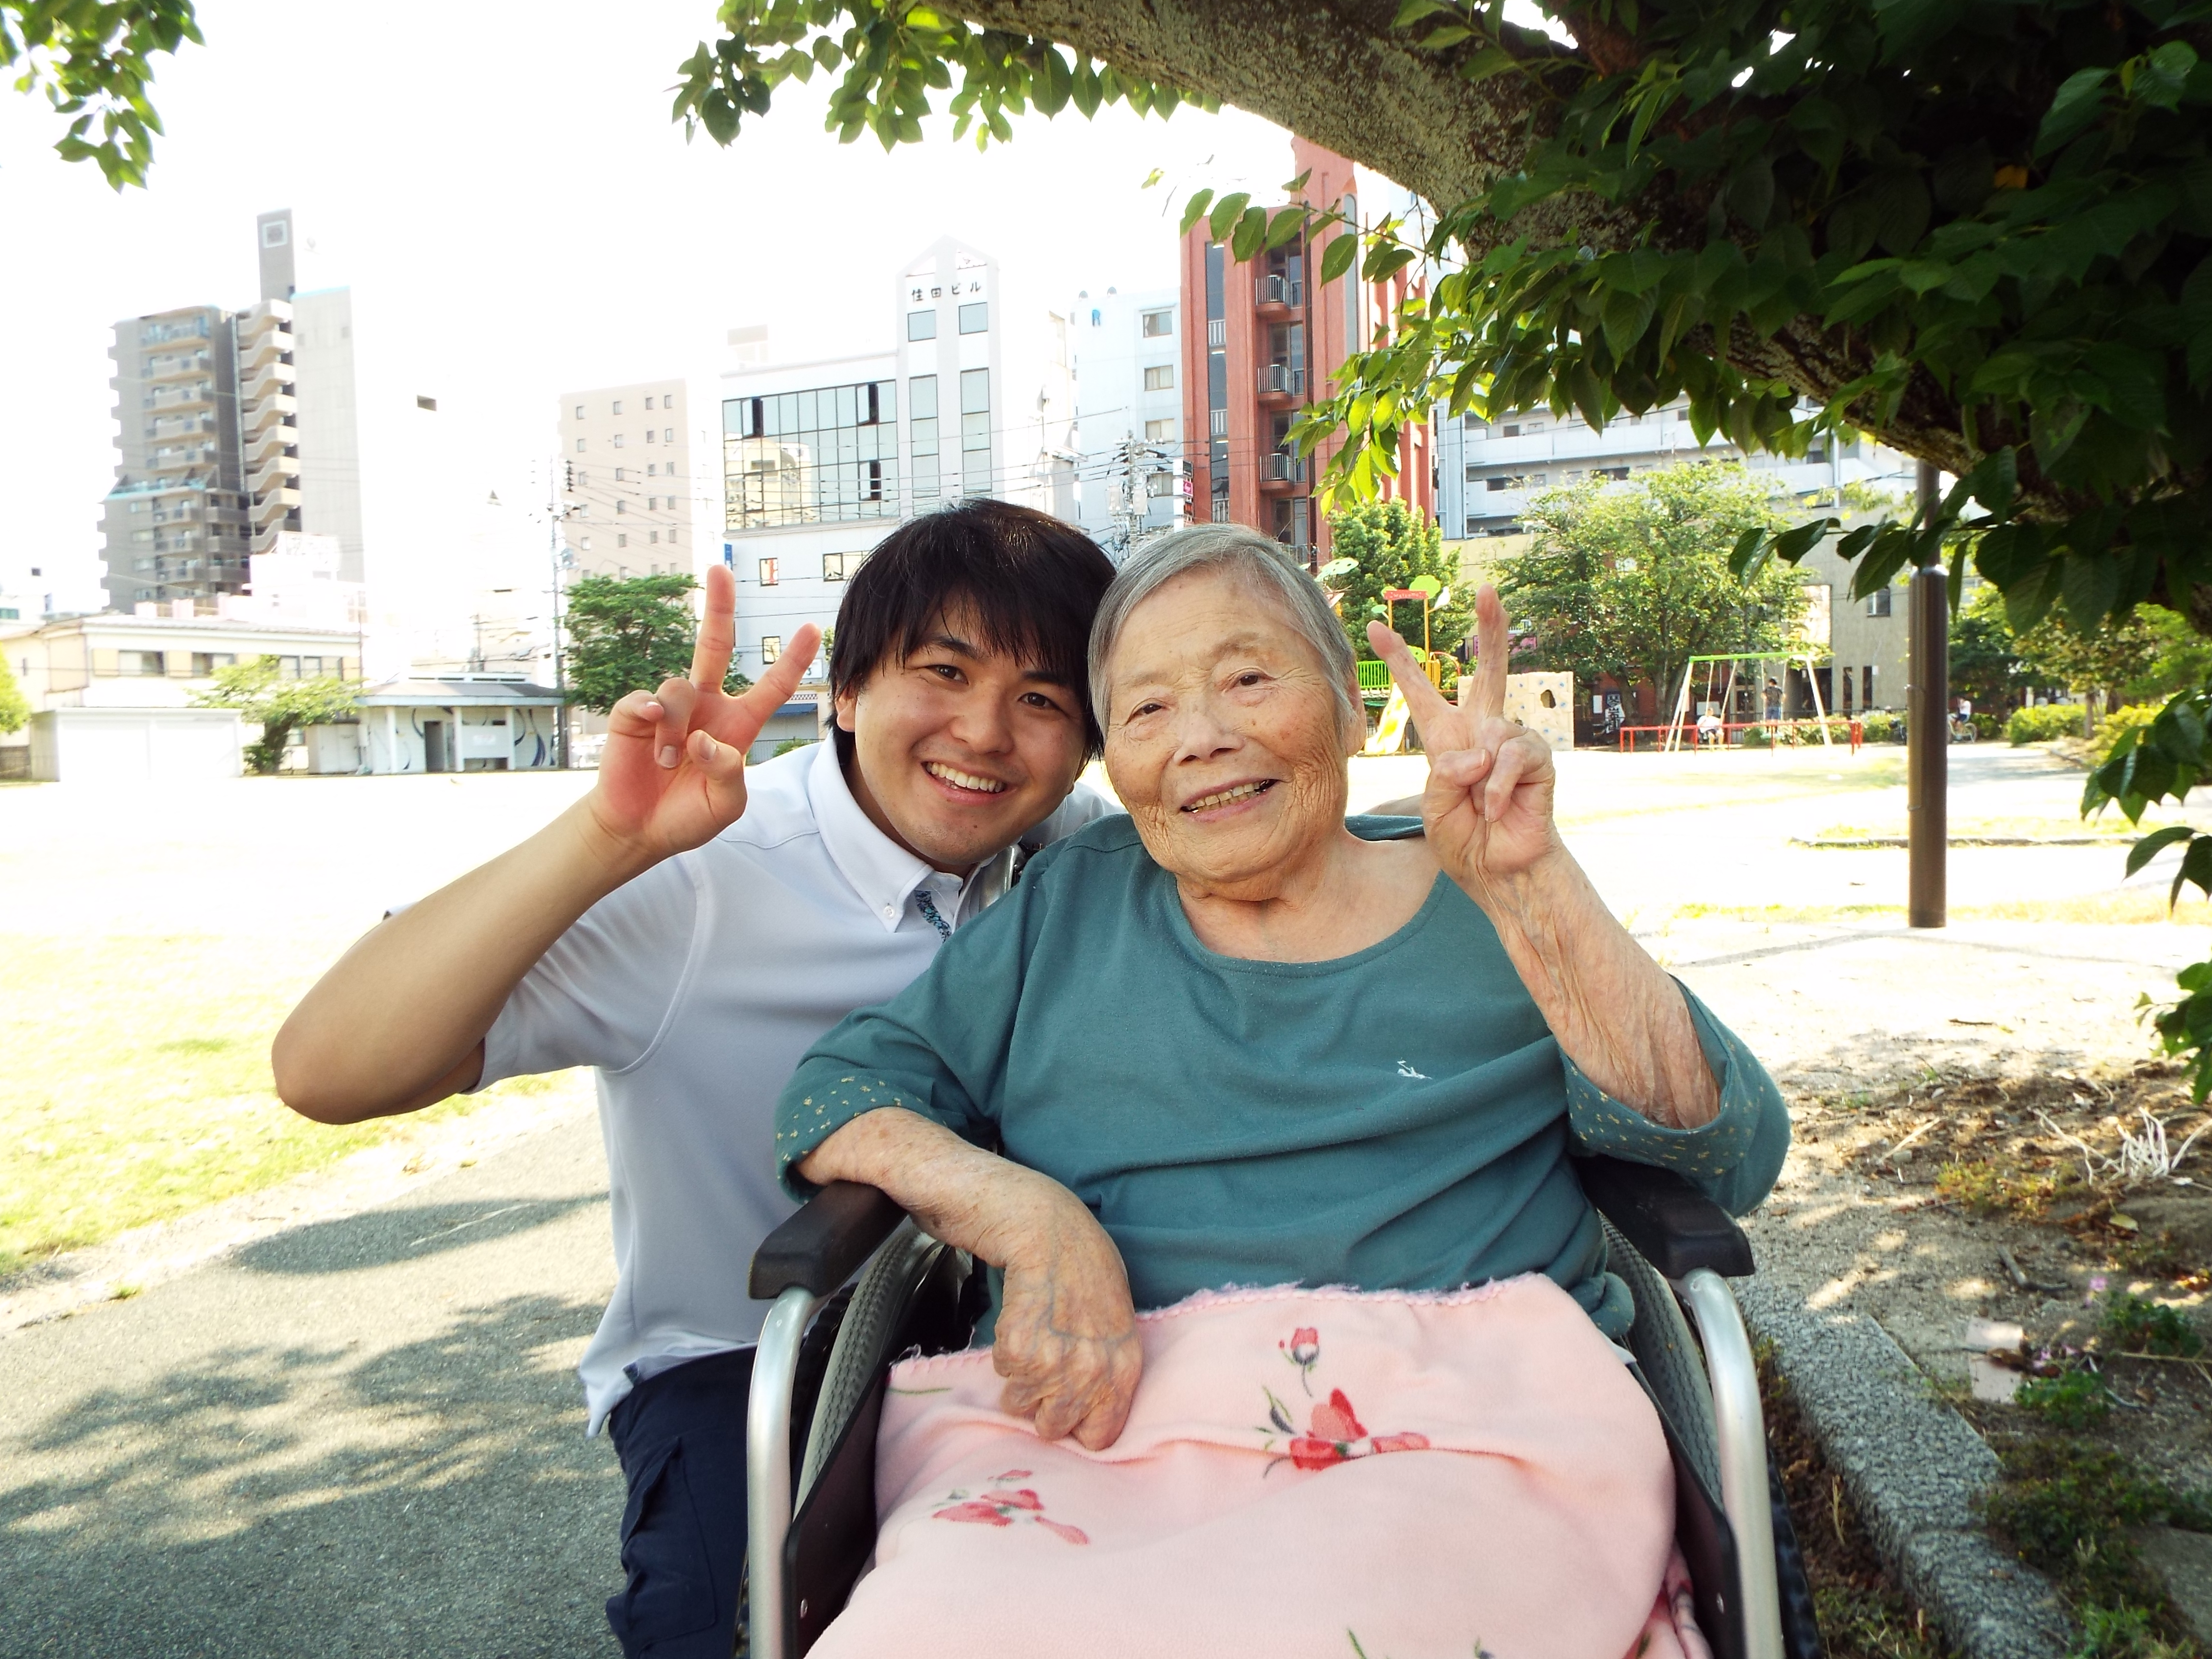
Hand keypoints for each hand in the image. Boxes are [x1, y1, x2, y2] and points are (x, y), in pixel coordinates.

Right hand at [588, 565, 819, 868]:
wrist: (641, 830)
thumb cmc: (688, 815)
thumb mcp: (725, 806)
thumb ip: (728, 774)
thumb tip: (703, 740)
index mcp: (737, 724)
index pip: (771, 687)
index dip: (792, 660)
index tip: (813, 629)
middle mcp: (705, 706)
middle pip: (714, 645)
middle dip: (718, 607)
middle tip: (720, 570)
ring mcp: (669, 707)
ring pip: (678, 686)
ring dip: (675, 727)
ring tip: (668, 762)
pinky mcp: (633, 714)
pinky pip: (644, 699)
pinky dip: (650, 716)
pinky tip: (650, 740)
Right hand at [991, 1194, 1142, 1450]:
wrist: (1043, 1223)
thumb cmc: (1082, 1260)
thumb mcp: (1116, 1315)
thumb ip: (1108, 1362)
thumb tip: (1092, 1406)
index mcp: (1125, 1364)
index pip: (1101, 1435)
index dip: (1078, 1421)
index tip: (1067, 1400)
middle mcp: (1093, 1371)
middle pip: (1054, 1427)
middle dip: (1042, 1402)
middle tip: (1043, 1362)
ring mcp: (1055, 1362)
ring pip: (1021, 1404)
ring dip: (1019, 1377)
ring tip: (1031, 1334)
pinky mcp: (1018, 1348)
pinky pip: (1002, 1373)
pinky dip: (1002, 1351)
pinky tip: (1018, 1318)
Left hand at [1367, 585, 1563, 897]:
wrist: (1496, 870)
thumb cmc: (1462, 838)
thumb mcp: (1434, 805)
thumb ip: (1446, 773)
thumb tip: (1480, 752)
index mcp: (1447, 739)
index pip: (1421, 691)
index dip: (1399, 660)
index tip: (1372, 628)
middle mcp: (1482, 733)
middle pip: (1490, 670)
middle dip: (1491, 629)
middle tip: (1488, 589)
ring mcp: (1512, 744)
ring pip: (1496, 728)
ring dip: (1481, 772)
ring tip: (1479, 803)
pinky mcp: (1538, 761)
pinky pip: (1515, 755)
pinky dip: (1499, 785)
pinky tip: (1495, 808)